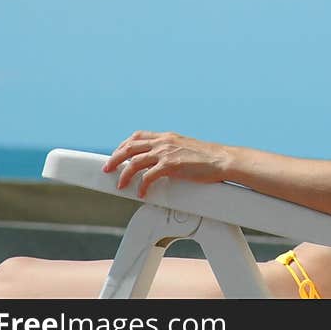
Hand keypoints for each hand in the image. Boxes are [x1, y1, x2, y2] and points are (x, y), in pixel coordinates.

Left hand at [102, 130, 230, 197]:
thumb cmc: (209, 157)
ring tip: (120, 184)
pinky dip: (142, 186)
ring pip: (134, 161)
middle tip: (108, 169)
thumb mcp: (186, 147)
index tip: (118, 154)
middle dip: (115, 158)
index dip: (124, 145)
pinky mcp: (171, 165)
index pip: (138, 136)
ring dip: (124, 174)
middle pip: (130, 147)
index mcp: (167, 137)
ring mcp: (166, 153)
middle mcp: (164, 142)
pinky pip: (148, 177)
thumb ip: (172, 151)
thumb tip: (162, 161)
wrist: (223, 160)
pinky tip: (142, 193)